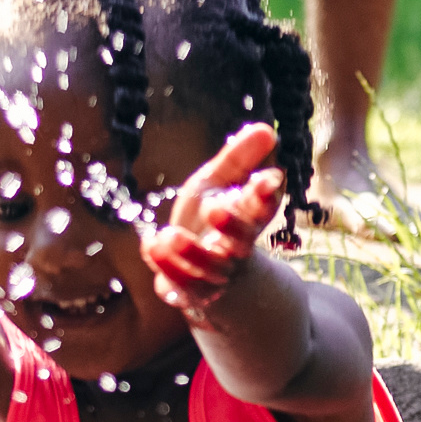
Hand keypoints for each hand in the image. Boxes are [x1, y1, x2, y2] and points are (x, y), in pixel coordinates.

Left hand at [144, 122, 288, 315]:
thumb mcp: (222, 183)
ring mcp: (217, 275)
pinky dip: (167, 269)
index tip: (268, 178)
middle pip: (242, 240)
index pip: (263, 207)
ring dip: (191, 253)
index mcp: (248, 218)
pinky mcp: (194, 293)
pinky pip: (184, 288)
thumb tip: (266, 128)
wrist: (209, 275)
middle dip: (232, 226)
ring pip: (210, 269)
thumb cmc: (214, 219)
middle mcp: (237, 249)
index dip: (266, 194)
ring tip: (168, 234)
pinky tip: (151, 246)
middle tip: (215, 208)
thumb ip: (239, 158)